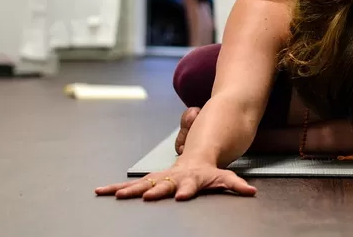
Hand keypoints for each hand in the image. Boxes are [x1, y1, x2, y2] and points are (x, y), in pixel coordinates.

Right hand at [95, 161, 256, 201]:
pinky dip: (117, 188)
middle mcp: (173, 177)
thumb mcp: (223, 177)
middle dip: (152, 191)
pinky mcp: (151, 182)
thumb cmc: (208, 172)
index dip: (186, 190)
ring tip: (113, 195)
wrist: (196, 154)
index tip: (181, 196)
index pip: (189, 185)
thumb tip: (251, 191)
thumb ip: (235, 184)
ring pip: (143, 184)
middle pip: (162, 184)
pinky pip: (133, 186)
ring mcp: (161, 178)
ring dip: (129, 190)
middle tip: (144, 197)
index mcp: (191, 178)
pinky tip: (101, 191)